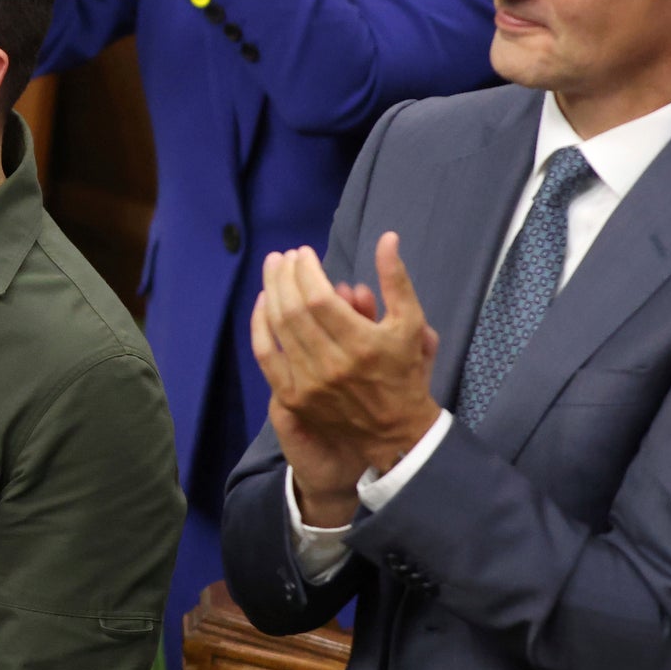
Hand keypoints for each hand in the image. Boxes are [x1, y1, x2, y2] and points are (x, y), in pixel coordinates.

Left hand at [251, 232, 439, 481]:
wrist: (395, 431)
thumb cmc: (404, 371)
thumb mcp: (411, 324)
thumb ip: (396, 280)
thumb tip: (387, 238)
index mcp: (361, 344)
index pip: (319, 297)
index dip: (306, 270)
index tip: (304, 253)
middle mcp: (331, 364)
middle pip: (293, 309)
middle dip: (284, 276)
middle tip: (283, 256)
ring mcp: (309, 383)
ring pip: (278, 328)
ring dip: (271, 292)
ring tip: (272, 269)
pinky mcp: (294, 398)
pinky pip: (266, 356)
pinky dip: (259, 326)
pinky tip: (262, 303)